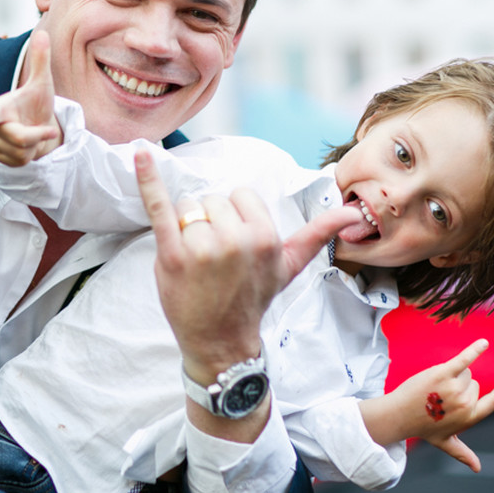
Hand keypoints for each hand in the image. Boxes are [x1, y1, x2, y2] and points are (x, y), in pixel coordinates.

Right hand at [0, 30, 60, 164]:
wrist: (39, 126)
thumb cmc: (37, 103)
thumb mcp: (42, 82)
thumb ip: (40, 60)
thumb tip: (43, 32)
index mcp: (0, 108)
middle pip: (17, 137)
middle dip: (37, 135)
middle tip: (49, 129)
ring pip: (21, 152)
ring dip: (35, 145)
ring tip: (34, 134)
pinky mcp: (1, 159)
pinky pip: (21, 161)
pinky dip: (31, 154)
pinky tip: (29, 147)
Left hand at [135, 149, 359, 438]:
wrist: (221, 341)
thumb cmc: (253, 298)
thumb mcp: (289, 266)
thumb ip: (318, 234)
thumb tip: (354, 213)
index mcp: (265, 236)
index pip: (237, 195)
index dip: (232, 217)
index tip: (234, 245)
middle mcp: (236, 240)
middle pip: (210, 199)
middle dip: (208, 222)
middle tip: (213, 259)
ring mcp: (203, 248)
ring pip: (187, 207)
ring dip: (185, 228)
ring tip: (194, 261)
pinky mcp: (172, 254)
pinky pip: (159, 206)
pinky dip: (147, 177)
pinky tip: (139, 151)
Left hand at [386, 339, 493, 471]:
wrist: (399, 415)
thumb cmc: (422, 427)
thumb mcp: (445, 442)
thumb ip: (463, 453)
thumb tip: (477, 468)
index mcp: (470, 417)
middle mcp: (465, 404)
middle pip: (473, 382)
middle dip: (458, 386)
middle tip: (439, 398)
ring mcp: (455, 389)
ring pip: (465, 372)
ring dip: (452, 375)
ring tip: (434, 389)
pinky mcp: (443, 374)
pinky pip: (464, 360)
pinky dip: (475, 351)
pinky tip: (484, 343)